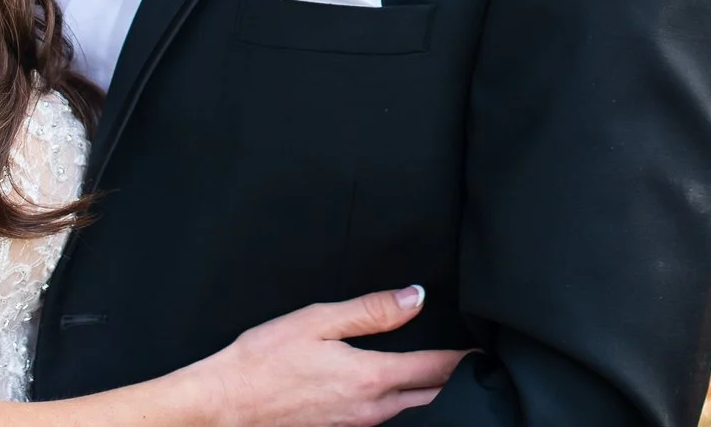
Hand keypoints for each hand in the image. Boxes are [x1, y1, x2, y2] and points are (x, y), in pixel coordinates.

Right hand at [184, 286, 465, 426]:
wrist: (223, 407)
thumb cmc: (261, 361)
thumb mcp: (317, 320)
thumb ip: (372, 310)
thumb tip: (415, 296)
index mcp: (369, 377)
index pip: (434, 370)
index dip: (464, 361)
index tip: (487, 353)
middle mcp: (370, 410)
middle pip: (431, 399)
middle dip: (457, 384)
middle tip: (478, 369)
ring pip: (410, 413)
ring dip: (432, 397)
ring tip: (448, 379)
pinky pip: (385, 423)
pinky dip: (404, 409)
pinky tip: (401, 397)